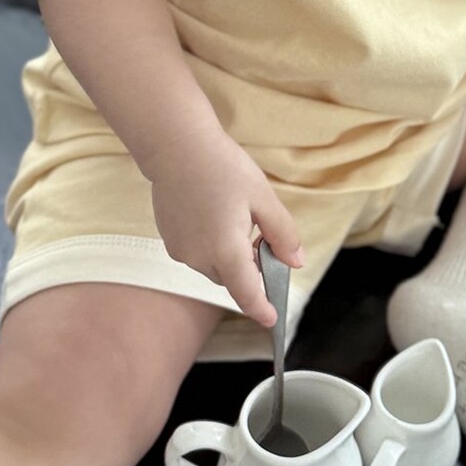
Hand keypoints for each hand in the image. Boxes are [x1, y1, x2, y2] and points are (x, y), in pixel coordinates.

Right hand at [149, 126, 303, 326]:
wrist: (176, 146)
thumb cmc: (222, 167)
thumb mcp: (263, 198)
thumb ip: (282, 234)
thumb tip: (295, 262)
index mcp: (225, 250)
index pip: (247, 294)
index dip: (261, 309)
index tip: (272, 319)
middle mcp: (199, 257)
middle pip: (231, 278)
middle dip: (248, 267)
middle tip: (261, 235)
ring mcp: (180, 249)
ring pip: (213, 266)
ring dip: (228, 255)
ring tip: (236, 217)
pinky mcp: (169, 239)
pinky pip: (196, 253)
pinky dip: (210, 244)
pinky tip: (215, 213)